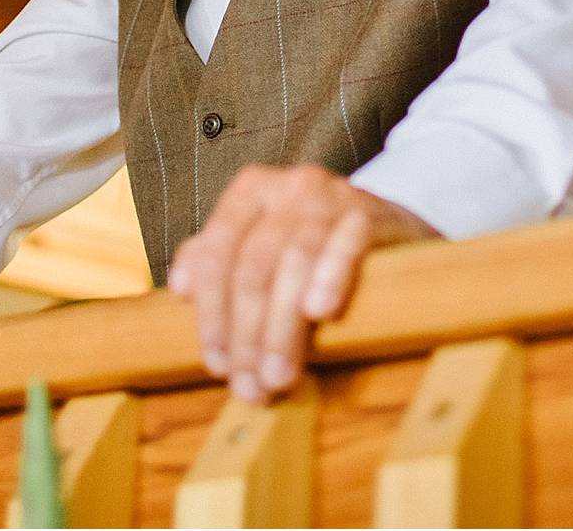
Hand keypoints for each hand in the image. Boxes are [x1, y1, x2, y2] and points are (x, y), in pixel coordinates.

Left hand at [167, 164, 436, 403]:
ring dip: (282, 328)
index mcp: (251, 191)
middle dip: (247, 334)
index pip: (217, 253)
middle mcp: (287, 185)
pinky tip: (319, 313)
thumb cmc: (315, 246)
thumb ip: (217, 261)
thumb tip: (181, 289)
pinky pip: (345, 244)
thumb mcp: (263, 245)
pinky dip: (329, 276)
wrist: (391, 228)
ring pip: (293, 263)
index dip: (211, 313)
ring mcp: (330, 194)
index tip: (217, 365)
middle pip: (253, 266)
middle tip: (251, 387)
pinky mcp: (370, 211)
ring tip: (280, 377)